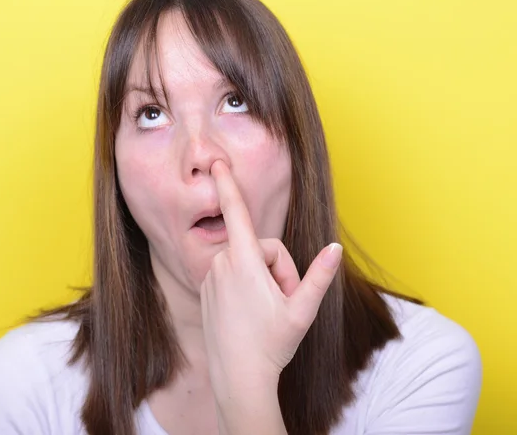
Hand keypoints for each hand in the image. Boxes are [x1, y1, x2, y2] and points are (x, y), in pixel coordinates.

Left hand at [200, 159, 342, 398]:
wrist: (237, 379)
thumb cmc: (271, 345)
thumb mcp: (301, 311)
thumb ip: (319, 276)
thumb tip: (335, 248)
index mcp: (244, 262)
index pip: (236, 213)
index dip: (227, 185)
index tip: (217, 162)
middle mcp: (222, 264)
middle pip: (260, 246)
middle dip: (277, 267)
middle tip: (282, 300)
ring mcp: (211, 277)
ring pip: (246, 260)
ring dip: (261, 278)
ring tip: (265, 309)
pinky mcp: (205, 289)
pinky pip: (231, 273)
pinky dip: (243, 285)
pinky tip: (247, 313)